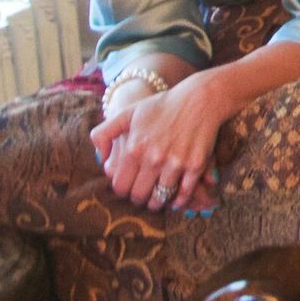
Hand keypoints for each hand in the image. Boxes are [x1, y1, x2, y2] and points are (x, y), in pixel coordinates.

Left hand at [91, 73, 231, 211]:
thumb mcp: (128, 113)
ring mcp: (176, 163)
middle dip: (139, 197)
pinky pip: (184, 193)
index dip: (123, 190)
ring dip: (157, 202)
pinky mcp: (196, 165)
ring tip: (157, 198)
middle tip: (143, 194)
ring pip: (160, 198)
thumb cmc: (162, 105)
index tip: (129, 187)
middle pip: (139, 195)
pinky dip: (179, 201)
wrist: (200, 98)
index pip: (120, 186)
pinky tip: (175, 200)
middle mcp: (153, 159)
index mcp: (134, 149)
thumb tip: (99, 159)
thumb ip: (103, 134)